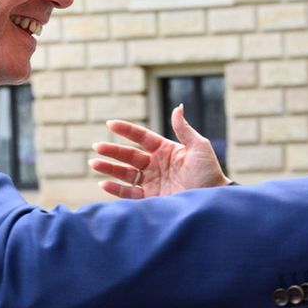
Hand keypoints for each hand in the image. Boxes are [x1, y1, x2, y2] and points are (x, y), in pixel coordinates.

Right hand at [91, 105, 226, 199]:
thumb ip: (184, 129)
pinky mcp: (151, 198)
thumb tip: (177, 107)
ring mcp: (152, 182)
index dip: (126, 130)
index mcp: (165, 150)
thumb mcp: (199, 147)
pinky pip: (129, 193)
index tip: (110, 124)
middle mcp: (155, 165)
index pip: (141, 137)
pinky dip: (116, 189)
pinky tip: (104, 183)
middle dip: (112, 151)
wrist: (213, 200)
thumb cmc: (209, 172)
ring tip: (94, 163)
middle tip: (96, 146)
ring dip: (109, 168)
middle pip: (129, 155)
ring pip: (125, 173)